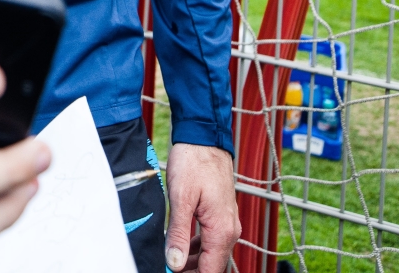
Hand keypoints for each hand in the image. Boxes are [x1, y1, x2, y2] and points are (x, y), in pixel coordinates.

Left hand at [164, 143, 238, 272]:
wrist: (204, 138)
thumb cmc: (194, 162)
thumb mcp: (181, 198)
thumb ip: (178, 233)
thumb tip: (174, 263)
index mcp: (222, 230)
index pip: (211, 271)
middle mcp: (229, 229)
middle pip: (212, 265)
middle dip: (191, 271)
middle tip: (168, 269)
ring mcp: (227, 222)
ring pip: (211, 253)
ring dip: (192, 262)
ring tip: (170, 259)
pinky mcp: (221, 214)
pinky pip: (211, 239)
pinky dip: (196, 247)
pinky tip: (179, 244)